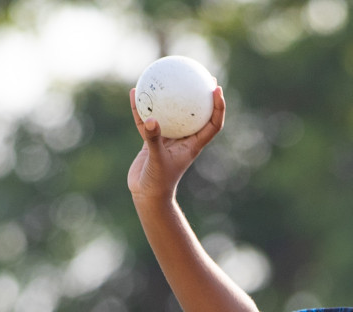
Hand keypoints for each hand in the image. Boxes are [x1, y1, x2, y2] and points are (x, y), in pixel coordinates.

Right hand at [128, 85, 224, 201]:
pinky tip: (135, 92)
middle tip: (203, 75)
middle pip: (198, 114)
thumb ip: (153, 140)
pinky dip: (142, 107)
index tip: (216, 89)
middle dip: (202, 96)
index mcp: (193, 145)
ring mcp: (168, 139)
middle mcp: (183, 140)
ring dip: (173, 97)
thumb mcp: (157, 160)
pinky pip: (148, 119)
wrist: (146, 195)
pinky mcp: (152, 140)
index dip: (218, 107)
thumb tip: (151, 119)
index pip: (212, 124)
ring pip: (172, 113)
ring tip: (171, 75)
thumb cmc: (157, 182)